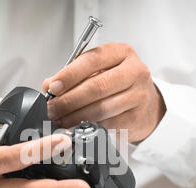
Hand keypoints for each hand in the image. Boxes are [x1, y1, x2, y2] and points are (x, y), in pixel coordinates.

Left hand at [43, 42, 165, 142]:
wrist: (146, 106)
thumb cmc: (118, 85)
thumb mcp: (98, 71)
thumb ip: (73, 76)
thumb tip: (48, 86)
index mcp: (121, 53)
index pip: (92, 60)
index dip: (69, 75)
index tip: (52, 88)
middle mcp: (134, 71)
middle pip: (96, 86)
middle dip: (69, 100)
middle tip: (52, 109)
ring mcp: (138, 94)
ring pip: (101, 108)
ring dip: (75, 117)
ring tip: (61, 120)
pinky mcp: (137, 117)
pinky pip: (108, 124)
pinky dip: (88, 127)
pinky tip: (76, 127)